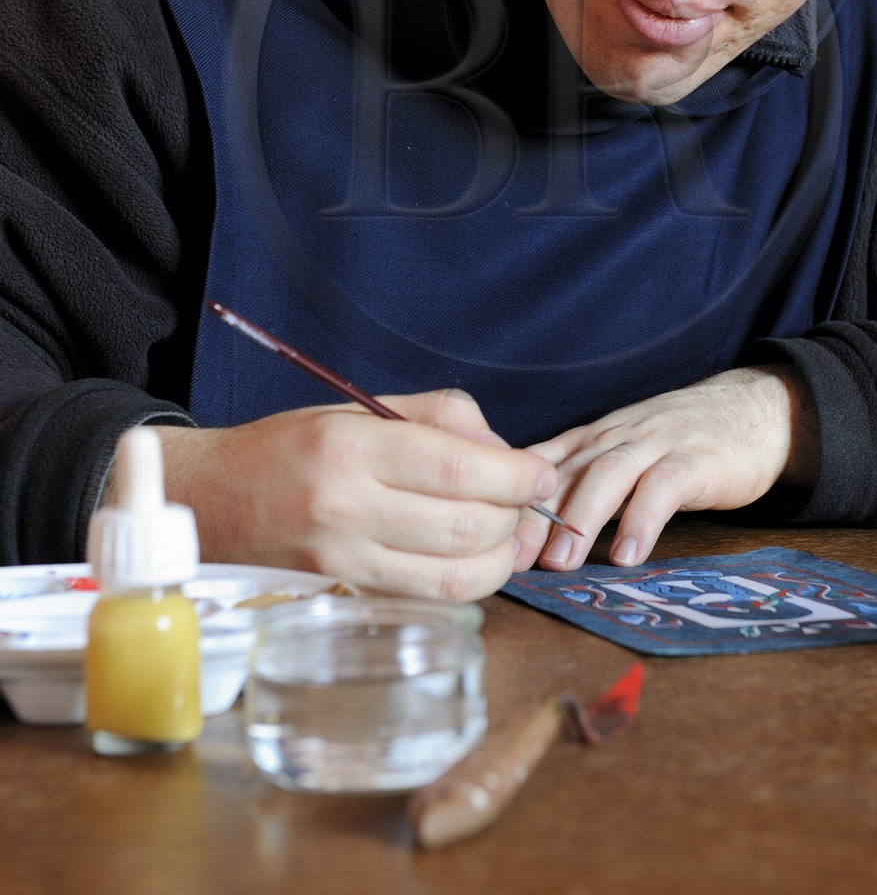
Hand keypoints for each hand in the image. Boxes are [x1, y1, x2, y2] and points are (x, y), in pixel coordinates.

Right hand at [154, 390, 556, 601]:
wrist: (207, 501)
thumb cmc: (287, 448)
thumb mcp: (356, 408)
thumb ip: (436, 417)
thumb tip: (502, 448)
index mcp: (351, 446)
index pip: (461, 467)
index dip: (516, 475)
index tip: (540, 474)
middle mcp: (345, 508)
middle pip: (465, 525)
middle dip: (514, 518)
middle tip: (528, 505)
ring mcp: (342, 562)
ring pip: (453, 576)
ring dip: (499, 560)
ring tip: (509, 538)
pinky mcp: (343, 596)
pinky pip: (423, 598)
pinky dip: (463, 584)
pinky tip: (471, 562)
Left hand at [511, 364, 818, 571]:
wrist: (753, 410)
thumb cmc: (682, 441)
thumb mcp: (625, 453)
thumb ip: (584, 481)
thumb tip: (530, 530)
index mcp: (594, 438)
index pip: (540, 466)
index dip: (510, 501)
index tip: (484, 541)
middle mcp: (616, 437)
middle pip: (565, 473)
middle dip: (534, 517)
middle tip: (511, 561)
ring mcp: (656, 445)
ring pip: (608, 475)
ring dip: (580, 519)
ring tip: (561, 563)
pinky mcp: (694, 461)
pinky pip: (663, 489)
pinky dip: (642, 521)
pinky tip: (628, 556)